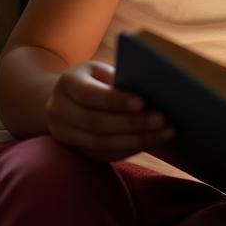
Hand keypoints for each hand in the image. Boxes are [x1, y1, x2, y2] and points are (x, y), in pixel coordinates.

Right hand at [45, 60, 175, 160]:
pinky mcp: (77, 151)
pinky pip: (105, 155)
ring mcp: (65, 135)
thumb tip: (153, 88)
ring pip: (101, 144)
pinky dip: (131, 149)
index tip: (142, 102)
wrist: (64, 99)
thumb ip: (119, 78)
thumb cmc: (94, 79)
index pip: (89, 94)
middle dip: (132, 123)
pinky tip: (153, 141)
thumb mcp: (101, 70)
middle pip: (96, 123)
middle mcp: (59, 112)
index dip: (115, 100)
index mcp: (67, 84)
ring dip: (137, 140)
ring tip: (166, 132)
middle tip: (162, 119)